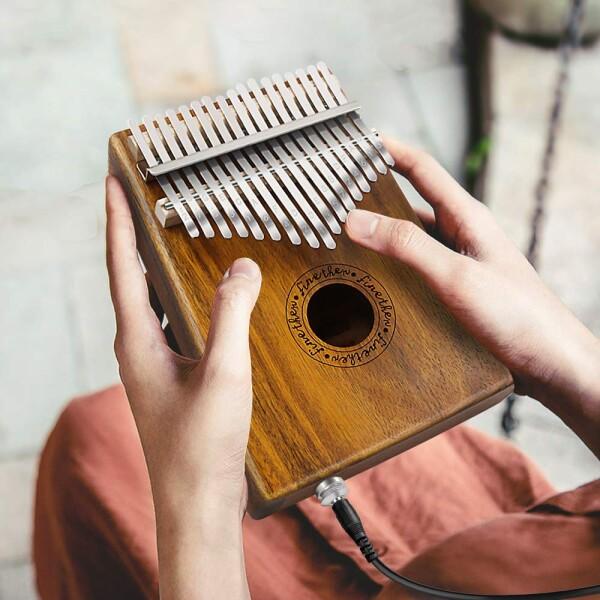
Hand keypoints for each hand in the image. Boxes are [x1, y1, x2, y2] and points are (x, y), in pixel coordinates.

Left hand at [106, 176, 258, 598]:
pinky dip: (180, 296)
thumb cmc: (202, 446)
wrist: (197, 500)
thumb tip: (240, 267)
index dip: (118, 221)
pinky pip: (171, 321)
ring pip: (151, 300)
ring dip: (157, 265)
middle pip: (130, 277)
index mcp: (137, 342)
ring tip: (171, 234)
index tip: (113, 182)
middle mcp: (137, 348)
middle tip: (145, 198)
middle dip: (135, 234)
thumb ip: (231, 315)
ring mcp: (153, 362)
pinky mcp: (172, 375)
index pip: (121, 266)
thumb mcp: (223, 374)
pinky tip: (201, 294)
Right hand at [346, 139, 599, 455]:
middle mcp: (462, 236)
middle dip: (376, 196)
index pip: (422, 169)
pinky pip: (417, 269)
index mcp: (467, 218)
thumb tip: (357, 220)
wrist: (551, 363)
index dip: (389, 150)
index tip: (357, 141)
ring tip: (345, 239)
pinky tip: (374, 282)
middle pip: (412, 203)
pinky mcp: (456, 291)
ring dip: (382, 236)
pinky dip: (393, 268)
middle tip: (339, 197)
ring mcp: (459, 264)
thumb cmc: (518, 316)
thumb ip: (408, 246)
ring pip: (412, 240)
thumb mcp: (457, 276)